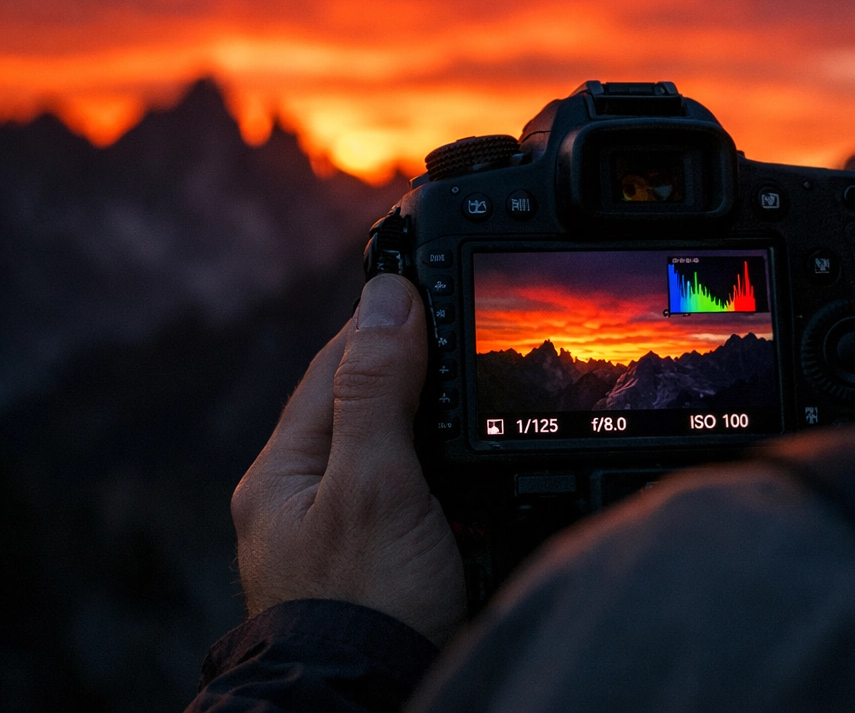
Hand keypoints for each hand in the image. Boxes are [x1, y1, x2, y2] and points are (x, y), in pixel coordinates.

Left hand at [231, 274, 465, 645]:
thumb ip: (377, 389)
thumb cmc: (364, 603)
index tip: (428, 275)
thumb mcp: (374, 483)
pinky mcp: (381, 559)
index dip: (386, 316)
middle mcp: (306, 495)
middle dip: (415, 363)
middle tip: (467, 325)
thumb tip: (388, 298)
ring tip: (480, 386)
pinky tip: (481, 463)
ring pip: (394, 445)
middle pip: (365, 400)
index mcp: (285, 469)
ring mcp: (343, 530)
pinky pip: (416, 491)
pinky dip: (449, 469)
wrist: (366, 702)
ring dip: (436, 415)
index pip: (338, 363)